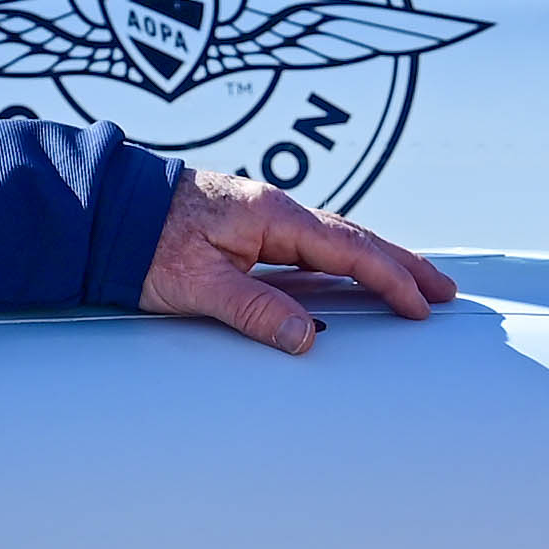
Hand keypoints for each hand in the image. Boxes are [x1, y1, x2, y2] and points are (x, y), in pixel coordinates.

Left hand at [140, 167, 453, 353]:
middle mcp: (275, 211)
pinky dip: (343, 265)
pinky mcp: (250, 232)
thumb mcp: (196, 284)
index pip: (348, 248)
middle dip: (403, 265)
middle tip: (443, 290)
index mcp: (270, 216)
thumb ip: (254, 310)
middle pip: (355, 239)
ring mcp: (264, 220)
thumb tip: (306, 338)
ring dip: (377, 263)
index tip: (420, 305)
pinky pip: (310, 250)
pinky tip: (353, 283)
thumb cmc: (143, 240)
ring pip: (336, 242)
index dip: (389, 278)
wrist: (105, 211)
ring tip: (413, 286)